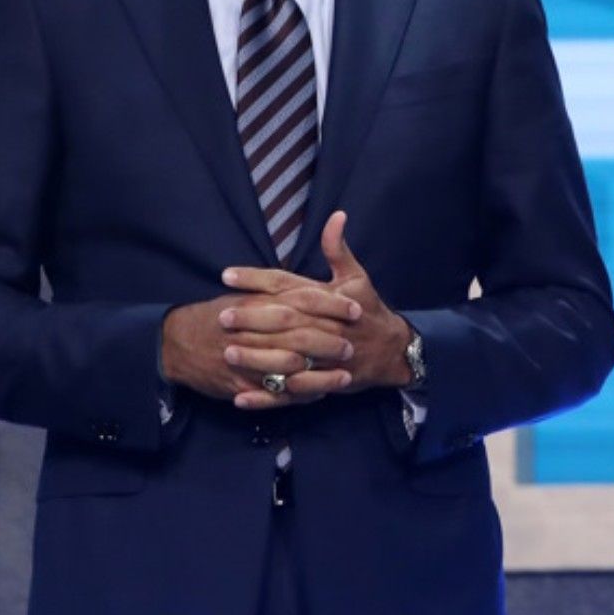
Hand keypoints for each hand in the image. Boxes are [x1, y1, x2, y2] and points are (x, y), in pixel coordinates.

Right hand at [159, 287, 355, 406]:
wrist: (175, 342)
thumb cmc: (214, 317)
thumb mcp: (242, 294)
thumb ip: (274, 286)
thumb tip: (305, 281)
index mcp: (257, 302)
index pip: (301, 299)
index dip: (331, 305)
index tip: (356, 308)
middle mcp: (253, 329)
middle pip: (299, 334)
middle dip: (329, 341)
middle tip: (352, 345)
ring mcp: (246, 359)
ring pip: (290, 367)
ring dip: (319, 373)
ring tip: (344, 376)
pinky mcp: (241, 384)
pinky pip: (275, 393)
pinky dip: (298, 395)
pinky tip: (319, 396)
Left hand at [219, 210, 413, 409]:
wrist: (392, 351)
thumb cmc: (368, 311)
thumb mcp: (356, 277)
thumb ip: (338, 248)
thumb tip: (337, 215)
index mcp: (324, 299)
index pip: (285, 284)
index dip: (256, 279)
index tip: (226, 275)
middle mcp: (321, 326)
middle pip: (283, 321)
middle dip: (252, 318)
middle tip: (222, 315)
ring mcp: (321, 358)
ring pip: (287, 357)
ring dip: (257, 357)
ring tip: (227, 352)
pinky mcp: (321, 383)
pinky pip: (291, 393)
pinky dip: (267, 397)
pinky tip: (240, 399)